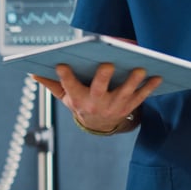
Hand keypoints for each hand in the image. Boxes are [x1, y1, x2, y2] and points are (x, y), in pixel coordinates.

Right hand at [33, 63, 161, 131]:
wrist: (98, 125)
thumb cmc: (80, 103)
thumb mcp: (63, 96)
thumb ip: (51, 84)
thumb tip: (33, 73)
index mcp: (77, 98)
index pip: (68, 86)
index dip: (65, 76)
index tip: (61, 64)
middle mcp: (95, 103)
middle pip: (98, 90)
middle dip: (103, 77)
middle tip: (107, 64)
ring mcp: (113, 106)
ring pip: (123, 92)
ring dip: (132, 81)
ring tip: (140, 69)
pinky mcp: (128, 107)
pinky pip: (140, 97)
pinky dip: (149, 87)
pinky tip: (157, 76)